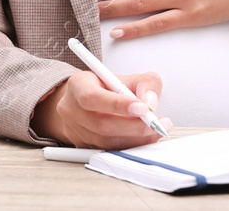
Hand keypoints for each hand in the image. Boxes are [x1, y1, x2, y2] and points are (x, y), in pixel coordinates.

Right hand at [30, 68, 172, 148]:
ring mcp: (75, 131)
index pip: (93, 97)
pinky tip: (143, 138)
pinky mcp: (83, 147)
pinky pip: (108, 150)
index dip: (118, 105)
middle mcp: (71, 109)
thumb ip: (145, 83)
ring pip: (106, 142)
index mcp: (78, 86)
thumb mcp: (127, 77)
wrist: (86, 99)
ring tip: (156, 129)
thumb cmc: (106, 87)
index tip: (143, 108)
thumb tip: (151, 102)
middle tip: (156, 123)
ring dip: (135, 139)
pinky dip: (129, 146)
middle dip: (134, 126)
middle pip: (101, 124)